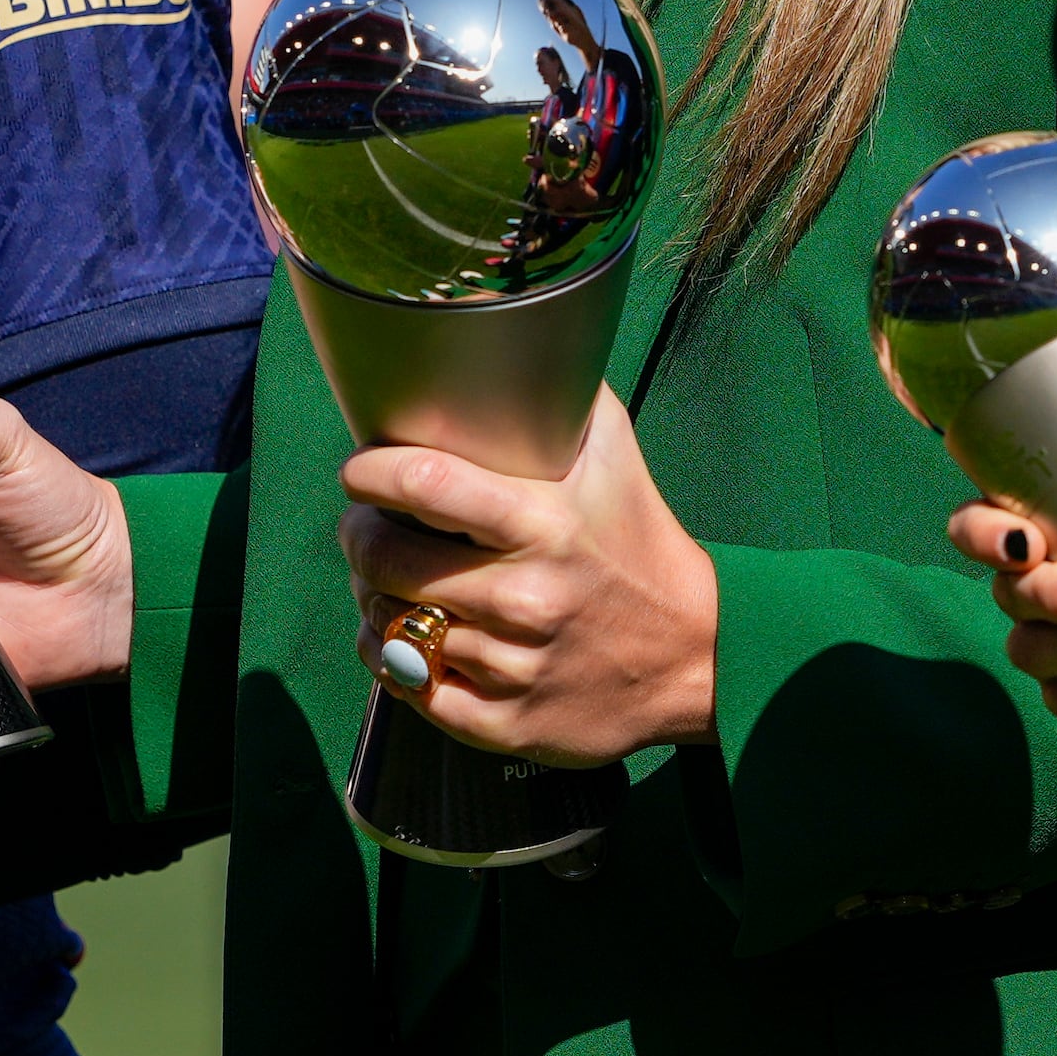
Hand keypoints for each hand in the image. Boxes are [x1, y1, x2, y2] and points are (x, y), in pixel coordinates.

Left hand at [337, 389, 715, 767]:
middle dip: (359, 536)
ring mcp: (513, 664)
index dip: (370, 472)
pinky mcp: (504, 722)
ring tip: (388, 578)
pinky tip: (400, 633)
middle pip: (386, 558)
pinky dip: (388, 656)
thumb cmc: (641, 544)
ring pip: (389, 623)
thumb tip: (501, 334)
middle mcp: (525, 596)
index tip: (362, 471)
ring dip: (373, 595)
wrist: (696, 656)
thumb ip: (562, 394)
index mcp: (545, 524)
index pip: (423, 484)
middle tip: (366, 526)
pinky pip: (406, 685)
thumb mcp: (616, 456)